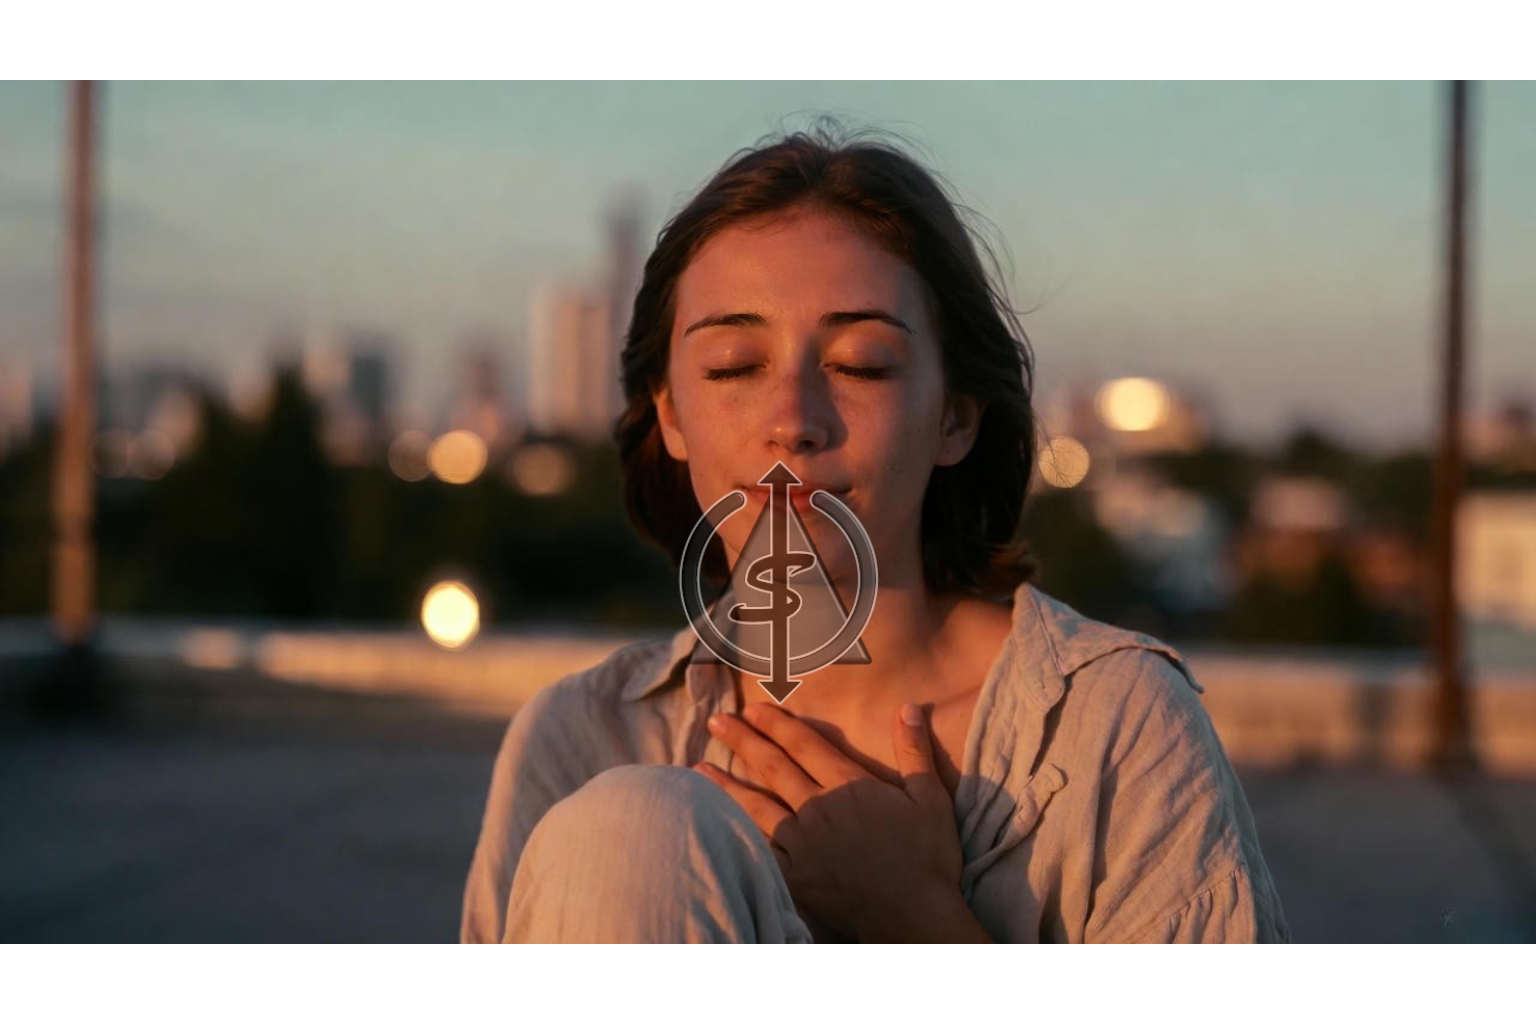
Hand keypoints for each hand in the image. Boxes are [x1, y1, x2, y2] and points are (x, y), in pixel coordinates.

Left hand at [694, 700, 973, 942]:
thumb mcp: (931, 797)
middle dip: (743, 741)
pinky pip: (757, 848)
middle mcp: (817, 807)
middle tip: (717, 721)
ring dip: (725, 783)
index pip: (804, 746)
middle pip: (772, 767)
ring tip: (698, 766)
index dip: (777, 724)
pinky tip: (715, 822)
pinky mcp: (793, 875)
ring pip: (755, 805)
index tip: (754, 709)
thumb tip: (908, 706)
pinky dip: (734, 832)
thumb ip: (913, 750)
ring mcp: (801, 843)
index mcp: (848, 785)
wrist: (913, 913)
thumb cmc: (927, 857)